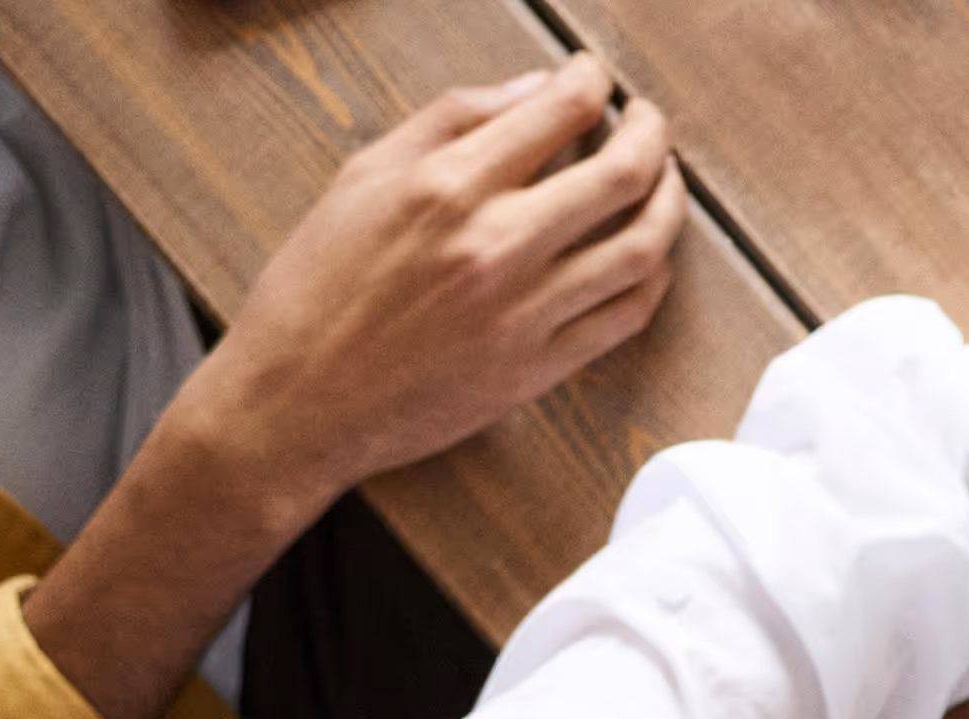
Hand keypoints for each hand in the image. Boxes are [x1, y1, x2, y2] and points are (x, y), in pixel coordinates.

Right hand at [175, 56, 684, 518]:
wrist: (300, 396)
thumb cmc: (318, 281)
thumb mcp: (363, 176)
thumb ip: (450, 121)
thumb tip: (532, 88)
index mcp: (446, 186)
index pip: (555, 113)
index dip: (589, 81)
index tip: (595, 73)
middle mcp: (496, 244)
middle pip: (620, 175)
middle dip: (649, 133)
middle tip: (645, 118)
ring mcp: (526, 311)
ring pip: (641, 247)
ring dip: (669, 202)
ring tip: (663, 178)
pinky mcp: (541, 366)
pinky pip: (626, 315)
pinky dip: (652, 276)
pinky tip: (649, 253)